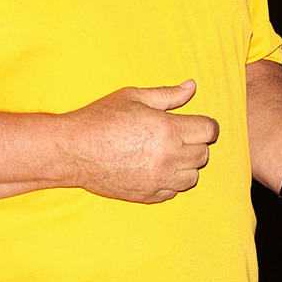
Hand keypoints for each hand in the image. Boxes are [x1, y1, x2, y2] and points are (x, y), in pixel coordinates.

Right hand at [62, 81, 219, 202]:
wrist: (73, 150)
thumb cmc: (101, 118)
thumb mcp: (134, 97)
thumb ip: (167, 95)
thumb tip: (192, 87)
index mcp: (168, 129)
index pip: (209, 130)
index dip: (206, 125)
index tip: (196, 124)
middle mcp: (168, 156)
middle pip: (203, 154)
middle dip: (195, 144)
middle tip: (177, 136)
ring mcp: (159, 179)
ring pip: (192, 176)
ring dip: (186, 164)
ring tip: (167, 154)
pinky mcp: (148, 195)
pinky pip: (174, 191)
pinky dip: (170, 181)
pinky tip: (155, 168)